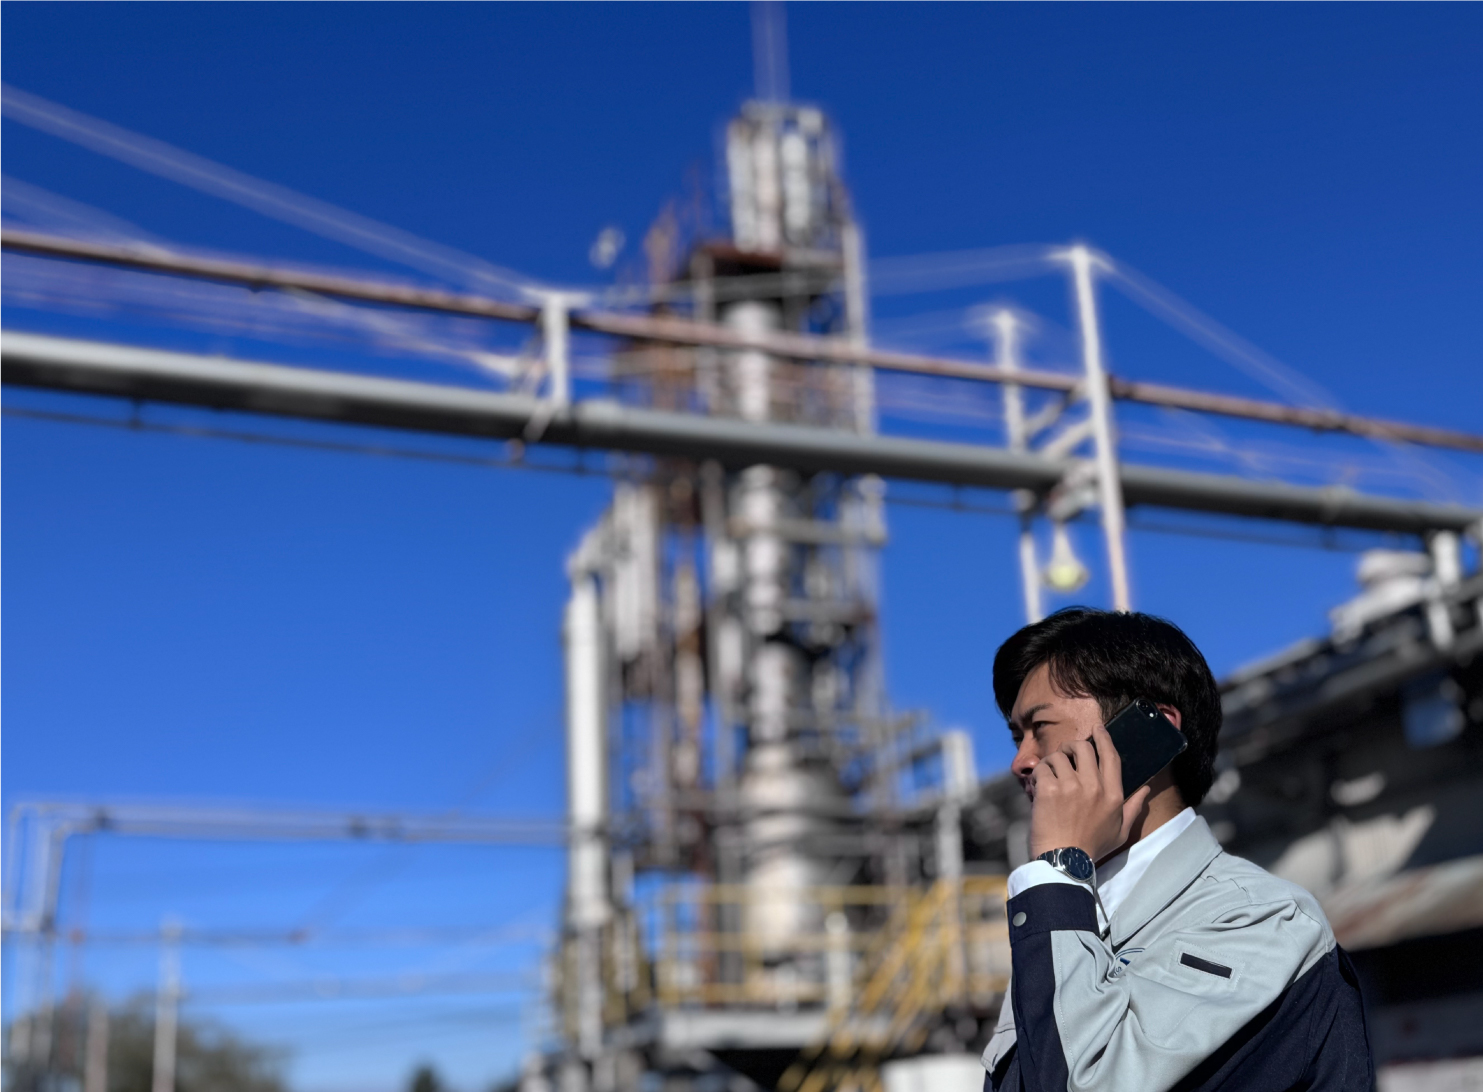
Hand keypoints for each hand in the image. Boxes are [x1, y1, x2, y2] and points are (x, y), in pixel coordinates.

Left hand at [1027, 721, 1151, 861]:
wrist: (1064, 860)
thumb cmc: (1092, 847)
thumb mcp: (1121, 830)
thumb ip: (1134, 807)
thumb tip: (1146, 788)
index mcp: (1113, 794)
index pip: (1111, 756)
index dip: (1104, 738)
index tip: (1097, 729)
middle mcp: (1094, 786)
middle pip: (1084, 747)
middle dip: (1072, 746)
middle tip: (1066, 754)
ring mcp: (1070, 787)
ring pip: (1059, 756)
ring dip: (1052, 763)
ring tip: (1049, 776)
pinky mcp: (1049, 790)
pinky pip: (1042, 768)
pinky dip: (1038, 774)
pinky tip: (1038, 787)